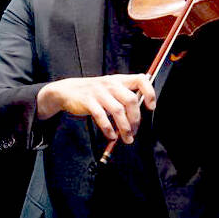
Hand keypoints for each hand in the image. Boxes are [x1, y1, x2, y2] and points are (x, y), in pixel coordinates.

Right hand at [36, 74, 156, 143]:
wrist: (67, 91)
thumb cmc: (93, 92)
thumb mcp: (109, 88)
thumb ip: (123, 96)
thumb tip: (138, 115)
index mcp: (119, 80)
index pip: (140, 80)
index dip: (149, 92)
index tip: (151, 107)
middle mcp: (111, 84)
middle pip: (131, 100)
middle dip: (136, 119)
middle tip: (135, 132)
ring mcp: (99, 92)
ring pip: (118, 111)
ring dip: (125, 128)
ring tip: (126, 138)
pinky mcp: (88, 101)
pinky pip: (102, 117)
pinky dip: (108, 129)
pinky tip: (111, 136)